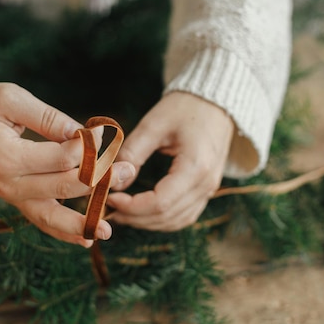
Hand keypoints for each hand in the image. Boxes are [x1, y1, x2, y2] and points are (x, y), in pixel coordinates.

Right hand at [0, 83, 135, 246]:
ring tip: (107, 230)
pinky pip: (41, 220)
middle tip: (128, 171)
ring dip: (82, 221)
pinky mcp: (16, 200)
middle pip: (62, 187)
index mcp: (7, 158)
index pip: (59, 158)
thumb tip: (81, 134)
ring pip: (51, 215)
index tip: (102, 132)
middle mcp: (9, 184)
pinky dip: (62, 231)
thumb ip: (47, 117)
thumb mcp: (11, 99)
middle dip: (99, 179)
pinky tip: (85, 238)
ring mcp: (12, 196)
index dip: (86, 146)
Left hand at [107, 92, 233, 230]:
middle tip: (109, 209)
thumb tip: (114, 183)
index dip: (132, 206)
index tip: (110, 198)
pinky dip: (162, 219)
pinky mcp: (206, 190)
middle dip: (135, 217)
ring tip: (121, 212)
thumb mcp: (153, 125)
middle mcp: (206, 183)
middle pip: (167, 216)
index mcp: (195, 166)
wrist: (214, 102)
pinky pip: (184, 215)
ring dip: (147, 222)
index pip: (161, 202)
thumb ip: (132, 153)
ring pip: (176, 221)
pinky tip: (142, 212)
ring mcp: (209, 189)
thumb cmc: (184, 108)